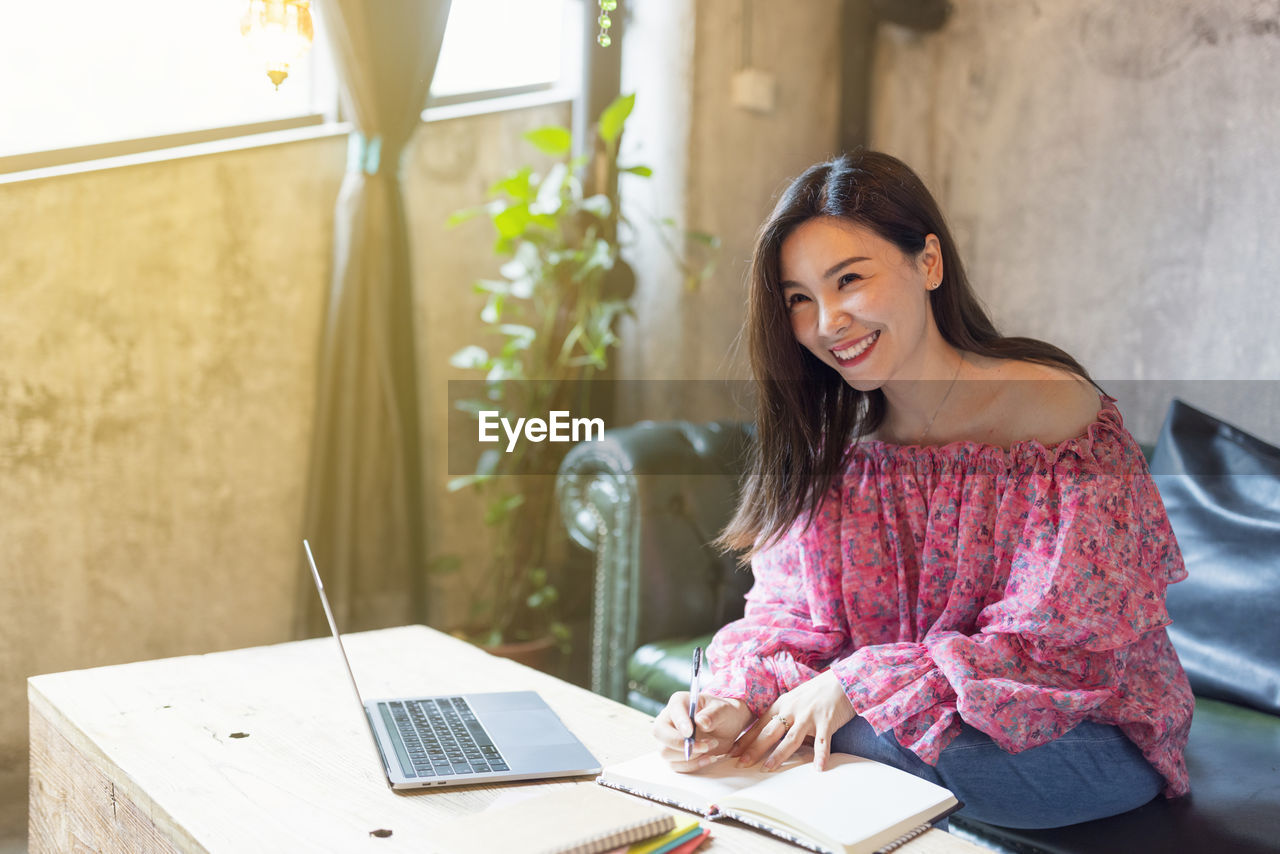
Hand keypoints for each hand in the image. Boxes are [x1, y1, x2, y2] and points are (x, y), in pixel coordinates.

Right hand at [652, 691, 752, 772]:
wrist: (726, 728)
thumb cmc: (722, 714)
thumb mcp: (723, 710)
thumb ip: (713, 714)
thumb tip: (701, 722)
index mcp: (679, 702)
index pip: (673, 710)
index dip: (680, 722)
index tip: (690, 733)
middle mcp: (668, 719)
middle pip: (659, 733)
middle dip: (680, 743)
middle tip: (704, 746)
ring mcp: (668, 738)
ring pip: (665, 752)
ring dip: (690, 755)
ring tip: (711, 746)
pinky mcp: (673, 754)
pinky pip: (675, 765)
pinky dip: (693, 765)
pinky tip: (710, 758)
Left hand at [730, 670, 854, 772]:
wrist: (842, 680)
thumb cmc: (816, 692)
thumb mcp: (794, 700)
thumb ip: (782, 715)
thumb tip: (767, 735)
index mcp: (782, 705)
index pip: (759, 725)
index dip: (745, 739)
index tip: (732, 752)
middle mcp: (792, 710)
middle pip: (769, 732)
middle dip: (754, 749)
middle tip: (741, 763)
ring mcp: (808, 716)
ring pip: (791, 738)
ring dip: (778, 754)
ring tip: (768, 768)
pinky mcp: (826, 721)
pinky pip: (823, 742)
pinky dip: (821, 755)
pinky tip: (818, 768)